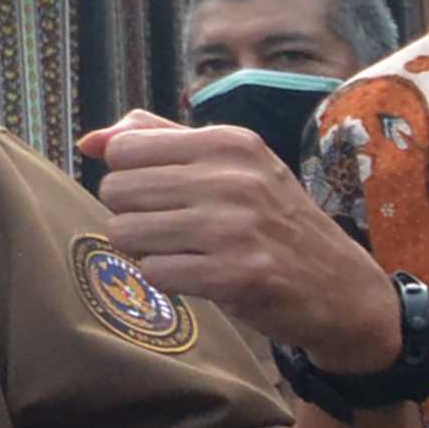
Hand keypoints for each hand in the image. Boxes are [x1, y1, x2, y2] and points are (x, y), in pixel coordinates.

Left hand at [80, 110, 400, 374]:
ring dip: (144, 250)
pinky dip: (165, 279)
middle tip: (171, 229)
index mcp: (228, 143)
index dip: (128, 178)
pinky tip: (197, 275)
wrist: (339, 286)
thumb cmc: (271, 221)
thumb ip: (158, 142)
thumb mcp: (229, 166)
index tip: (159, 195)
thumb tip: (89, 141)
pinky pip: (153, 272)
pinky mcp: (236, 274)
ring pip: (126, 232)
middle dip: (131, 215)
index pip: (124, 149)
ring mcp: (236, 226)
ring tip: (183, 252)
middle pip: (116, 190)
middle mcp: (233, 177)